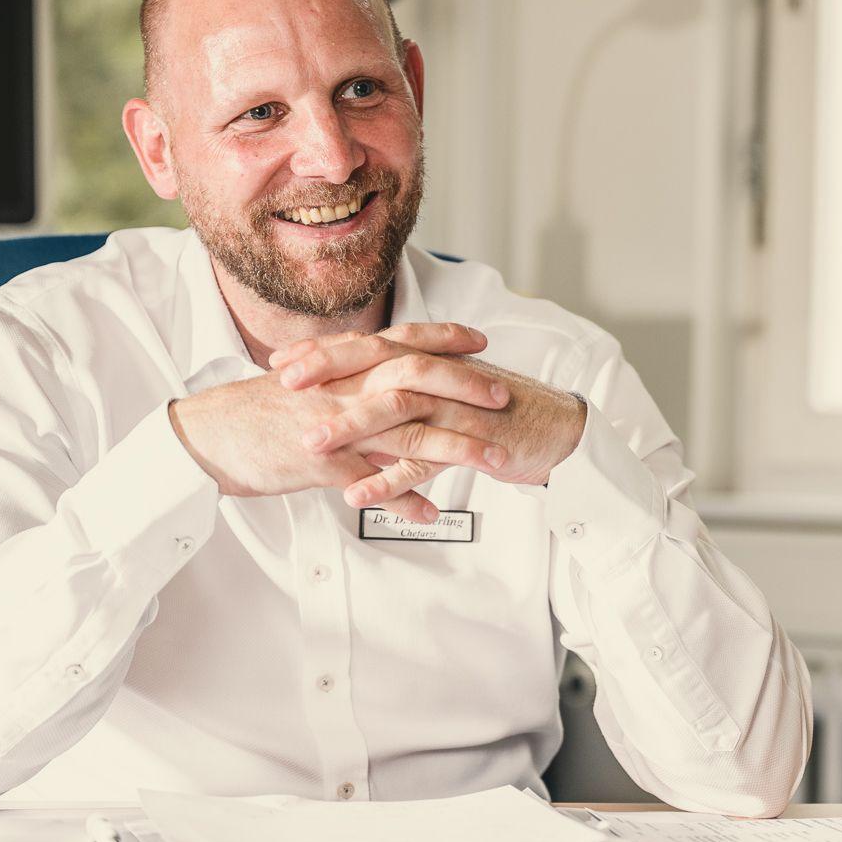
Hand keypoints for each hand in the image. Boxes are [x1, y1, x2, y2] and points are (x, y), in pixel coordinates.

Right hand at [168, 323, 510, 520]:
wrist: (205, 436)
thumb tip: (376, 377)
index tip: (481, 340)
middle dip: (466, 386)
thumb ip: (345, 379)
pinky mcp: (322, 464)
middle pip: (418, 379)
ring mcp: (336, 425)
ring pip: (408, 433)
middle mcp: (344, 388)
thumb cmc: (254, 413)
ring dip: (456, 447)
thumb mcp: (306, 384)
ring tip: (492, 460)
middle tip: (503, 395)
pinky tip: (432, 513)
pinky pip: (373, 484)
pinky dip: (405, 499)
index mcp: (341, 365)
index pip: (403, 340)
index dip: (444, 338)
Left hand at [272, 329, 586, 507]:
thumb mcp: (448, 390)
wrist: (559, 430)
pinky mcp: (472, 445)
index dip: (325, 352)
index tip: (281, 363)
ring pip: (397, 409)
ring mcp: (456, 410)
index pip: (369, 346)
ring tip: (312, 445)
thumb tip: (359, 394)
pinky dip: (390, 481)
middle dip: (328, 372)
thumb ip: (408, 388)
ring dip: (352, 426)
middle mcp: (440, 376)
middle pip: (377, 364)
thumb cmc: (499, 413)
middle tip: (284, 386)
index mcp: (430, 361)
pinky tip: (357, 495)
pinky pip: (425, 463)